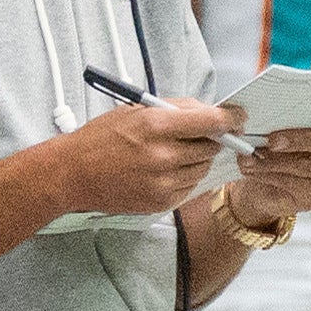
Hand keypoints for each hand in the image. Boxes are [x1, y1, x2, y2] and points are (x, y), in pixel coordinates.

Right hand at [53, 98, 234, 217]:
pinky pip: (189, 186)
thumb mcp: (135, 110)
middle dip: (210, 138)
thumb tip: (209, 110)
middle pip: (211, 146)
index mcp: (156, 125)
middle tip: (197, 134)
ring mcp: (163, 182)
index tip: (238, 117)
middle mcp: (163, 155)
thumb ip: (175, 109)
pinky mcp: (161, 201)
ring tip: (171, 153)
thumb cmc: (101, 138)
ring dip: (196, 158)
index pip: (211, 121)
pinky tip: (162, 170)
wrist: (72, 174)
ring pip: (203, 168)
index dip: (231, 118)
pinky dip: (184, 177)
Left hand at [222, 93, 310, 231]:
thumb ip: (287, 103)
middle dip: (304, 139)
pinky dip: (277, 178)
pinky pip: (309, 190)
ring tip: (252, 156)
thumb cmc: (275, 132)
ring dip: (280, 161)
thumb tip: (278, 97)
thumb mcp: (279, 113)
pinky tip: (256, 170)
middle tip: (272, 140)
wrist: (259, 170)